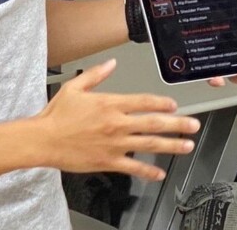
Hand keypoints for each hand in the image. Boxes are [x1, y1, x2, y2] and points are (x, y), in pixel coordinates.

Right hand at [35, 58, 199, 180]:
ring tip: (187, 145)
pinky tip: (159, 173)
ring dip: (171, 145)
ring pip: (149, 145)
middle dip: (177, 124)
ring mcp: (114, 144)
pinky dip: (148, 171)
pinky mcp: (108, 161)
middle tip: (193, 125)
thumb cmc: (57, 115)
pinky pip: (133, 168)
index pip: (143, 102)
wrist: (43, 140)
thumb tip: (112, 63)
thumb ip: (97, 74)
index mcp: (110, 104)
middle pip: (153, 123)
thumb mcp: (75, 87)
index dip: (162, 103)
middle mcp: (116, 124)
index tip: (174, 104)